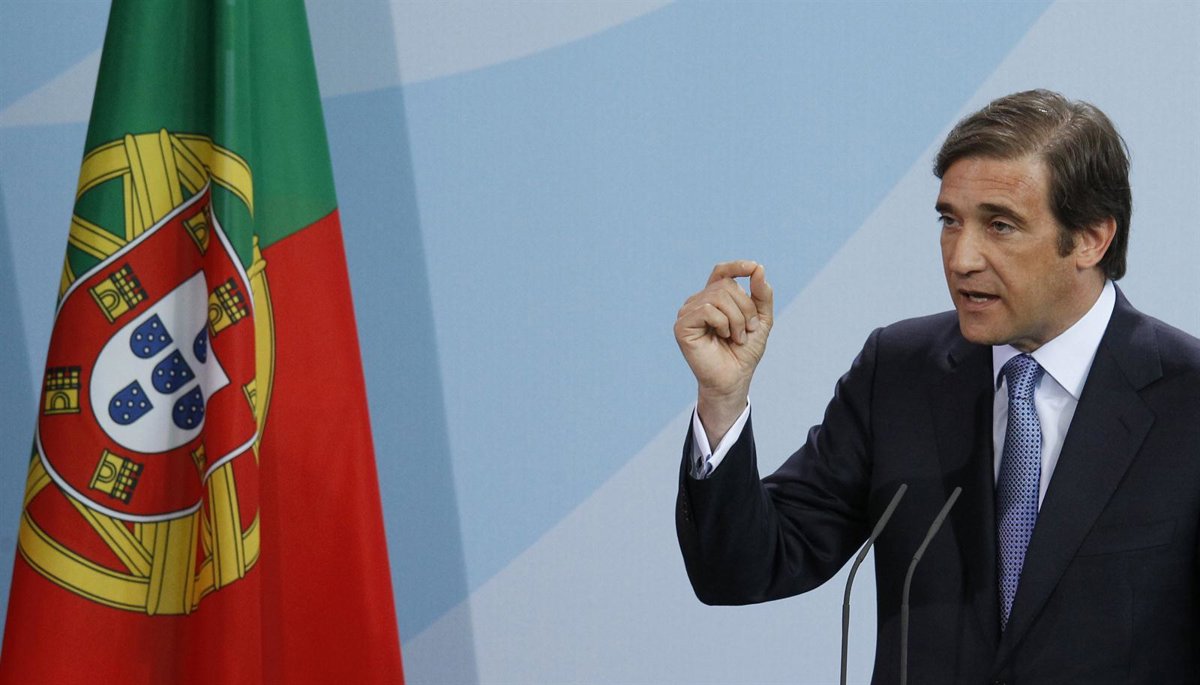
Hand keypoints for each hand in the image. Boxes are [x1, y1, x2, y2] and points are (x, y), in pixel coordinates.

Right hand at [674, 260, 773, 441]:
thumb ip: (761, 295)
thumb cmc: (744, 352)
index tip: (753, 268)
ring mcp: (688, 313)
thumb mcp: (760, 320)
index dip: (736, 266)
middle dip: (746, 307)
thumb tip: (758, 269)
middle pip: (726, 286)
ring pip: (717, 297)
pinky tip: (723, 337)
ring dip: (736, 319)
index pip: (722, 272)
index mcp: (714, 299)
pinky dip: (722, 323)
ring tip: (737, 337)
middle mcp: (698, 302)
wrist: (734, 379)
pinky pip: (706, 310)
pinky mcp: (682, 326)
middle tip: (748, 330)